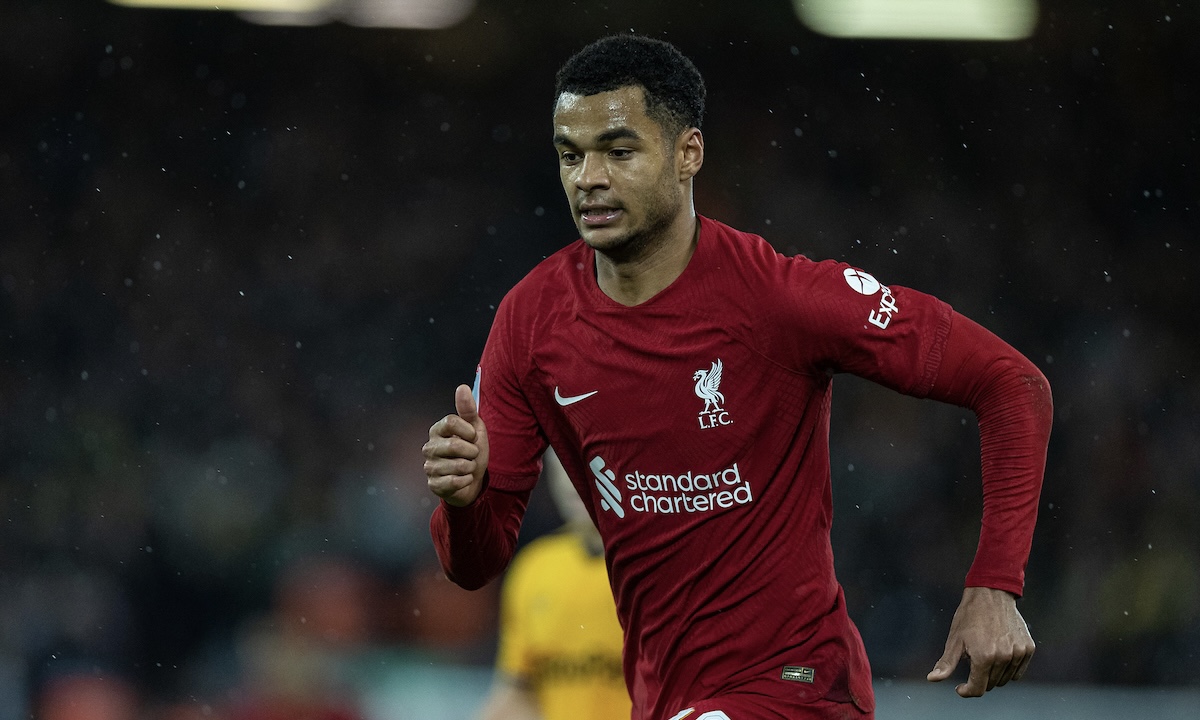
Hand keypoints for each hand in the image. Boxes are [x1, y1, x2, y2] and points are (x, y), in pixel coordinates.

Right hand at [423, 384, 489, 506]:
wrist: (473, 480)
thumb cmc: (471, 452)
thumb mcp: (475, 428)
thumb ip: (468, 409)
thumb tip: (462, 387)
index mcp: (437, 430)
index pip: (451, 422)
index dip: (468, 431)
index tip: (473, 436)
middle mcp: (429, 447)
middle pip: (454, 445)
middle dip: (472, 452)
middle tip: (472, 454)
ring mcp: (429, 467)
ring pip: (458, 465)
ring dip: (470, 467)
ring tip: (467, 467)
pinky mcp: (433, 484)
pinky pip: (456, 481)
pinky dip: (466, 480)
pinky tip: (464, 478)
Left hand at [927, 586, 1034, 696]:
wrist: (991, 594)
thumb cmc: (969, 616)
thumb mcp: (954, 640)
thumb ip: (946, 663)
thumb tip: (932, 679)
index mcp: (984, 657)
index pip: (977, 689)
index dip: (966, 691)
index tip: (960, 687)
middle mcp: (1003, 657)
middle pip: (991, 684)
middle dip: (978, 679)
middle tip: (972, 661)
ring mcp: (1018, 653)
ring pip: (1005, 679)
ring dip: (994, 674)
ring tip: (985, 653)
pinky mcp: (1028, 648)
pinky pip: (1018, 671)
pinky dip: (1008, 668)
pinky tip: (999, 654)